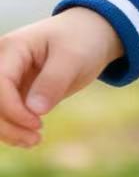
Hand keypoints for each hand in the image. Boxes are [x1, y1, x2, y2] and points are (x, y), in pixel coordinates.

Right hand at [0, 9, 124, 147]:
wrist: (91, 35)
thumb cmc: (83, 41)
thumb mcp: (74, 57)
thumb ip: (54, 80)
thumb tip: (35, 110)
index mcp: (12, 48)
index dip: (12, 109)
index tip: (38, 123)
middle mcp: (2, 63)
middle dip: (6, 125)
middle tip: (36, 139)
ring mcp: (5, 79)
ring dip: (7, 131)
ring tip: (35, 141)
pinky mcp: (12, 91)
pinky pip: (3, 114)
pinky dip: (11, 129)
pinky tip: (29, 138)